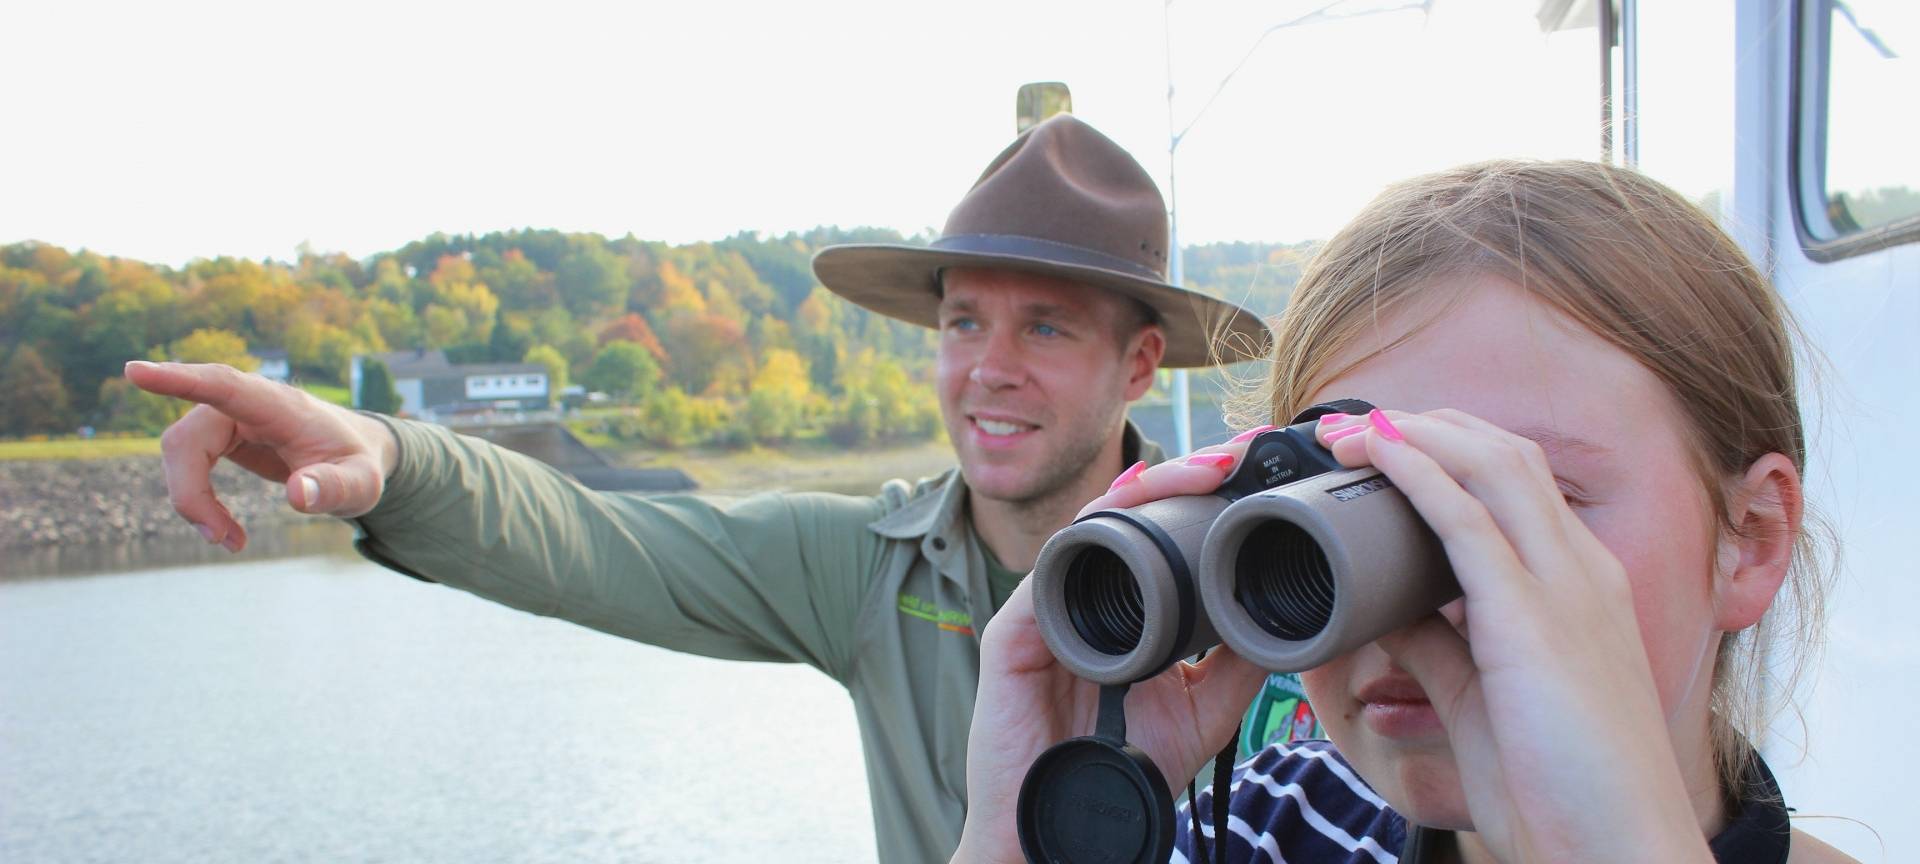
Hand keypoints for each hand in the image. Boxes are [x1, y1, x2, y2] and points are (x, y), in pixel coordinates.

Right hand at [124, 360, 399, 550]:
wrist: (355, 454)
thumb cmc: (357, 463)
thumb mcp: (361, 482)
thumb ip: (336, 488)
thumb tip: (299, 495)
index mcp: (279, 405)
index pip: (223, 385)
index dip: (179, 380)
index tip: (135, 372)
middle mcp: (246, 404)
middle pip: (187, 438)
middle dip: (191, 493)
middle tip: (225, 541)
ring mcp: (227, 417)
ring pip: (180, 453)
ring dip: (193, 502)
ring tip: (232, 541)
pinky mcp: (219, 436)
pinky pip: (187, 464)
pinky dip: (197, 500)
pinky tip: (226, 531)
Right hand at [953, 442, 1268, 863]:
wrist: (1061, 830)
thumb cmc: (1121, 771)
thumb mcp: (1202, 710)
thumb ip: (1237, 665)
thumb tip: (1290, 616)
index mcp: (1121, 606)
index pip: (1160, 529)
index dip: (1202, 493)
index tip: (1256, 471)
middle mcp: (1081, 594)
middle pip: (1129, 510)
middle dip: (1186, 473)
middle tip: (1238, 456)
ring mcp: (1044, 607)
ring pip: (1094, 521)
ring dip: (1151, 486)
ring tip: (1206, 472)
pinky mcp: (1012, 631)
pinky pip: (1053, 567)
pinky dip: (1095, 532)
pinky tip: (1136, 508)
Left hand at [1315, 409, 1712, 861]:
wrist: (1617, 848)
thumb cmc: (1560, 787)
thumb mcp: (1484, 697)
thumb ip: (1438, 646)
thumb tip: (1380, 611)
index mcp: (1581, 586)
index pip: (1518, 484)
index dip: (1450, 453)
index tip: (1385, 448)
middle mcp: (1582, 570)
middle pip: (1506, 455)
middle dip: (1428, 427)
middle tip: (1353, 426)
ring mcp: (1567, 587)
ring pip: (1491, 466)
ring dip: (1412, 434)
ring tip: (1347, 429)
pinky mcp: (1534, 618)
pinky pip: (1468, 519)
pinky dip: (1417, 473)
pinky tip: (1377, 454)